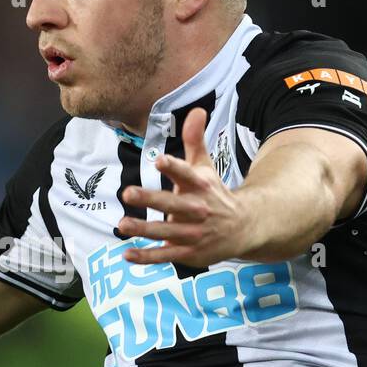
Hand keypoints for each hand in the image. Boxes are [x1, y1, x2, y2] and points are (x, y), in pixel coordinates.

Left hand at [117, 107, 247, 266]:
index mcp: (200, 186)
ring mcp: (193, 233)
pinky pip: (165, 255)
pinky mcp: (189, 253)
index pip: (186, 174)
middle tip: (127, 192)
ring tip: (122, 224)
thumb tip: (196, 109)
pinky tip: (127, 254)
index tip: (158, 160)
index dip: (173, 167)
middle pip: (172, 204)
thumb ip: (195, 141)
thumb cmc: (216, 194)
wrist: (244, 228)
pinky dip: (147, 257)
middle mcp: (197, 210)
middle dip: (150, 199)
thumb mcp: (207, 167)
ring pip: (166, 232)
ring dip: (144, 230)